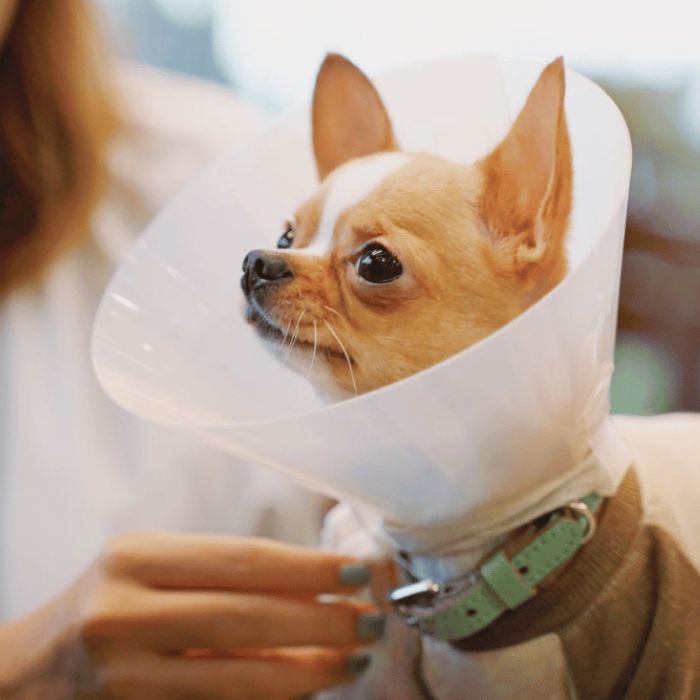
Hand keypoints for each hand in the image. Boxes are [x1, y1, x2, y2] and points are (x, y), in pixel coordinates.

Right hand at [0, 532, 381, 698]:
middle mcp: (125, 614)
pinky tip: (306, 689)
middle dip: (323, 621)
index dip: (308, 570)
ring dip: (309, 671)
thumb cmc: (106, 604)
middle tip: (373, 620)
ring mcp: (124, 678)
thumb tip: (314, 587)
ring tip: (354, 659)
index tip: (359, 574)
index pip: (244, 561)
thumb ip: (220, 576)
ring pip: (240, 678)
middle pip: (249, 617)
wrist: (26, 676)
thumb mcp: (150, 570)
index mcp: (136, 558)